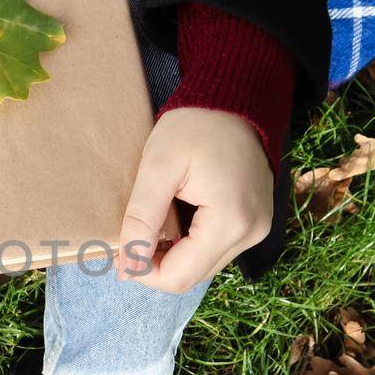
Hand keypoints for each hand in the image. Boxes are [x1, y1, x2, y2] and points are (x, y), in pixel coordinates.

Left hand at [116, 108, 275, 291]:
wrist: (235, 97)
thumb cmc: (196, 125)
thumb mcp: (158, 167)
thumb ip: (141, 218)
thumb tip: (127, 267)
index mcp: (231, 222)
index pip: (179, 276)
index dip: (142, 273)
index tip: (117, 254)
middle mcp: (251, 233)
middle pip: (192, 276)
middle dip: (155, 265)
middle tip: (129, 239)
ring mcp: (257, 228)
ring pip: (203, 266)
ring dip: (172, 256)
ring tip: (150, 228)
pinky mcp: (255, 222)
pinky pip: (216, 249)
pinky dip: (189, 245)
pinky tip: (172, 223)